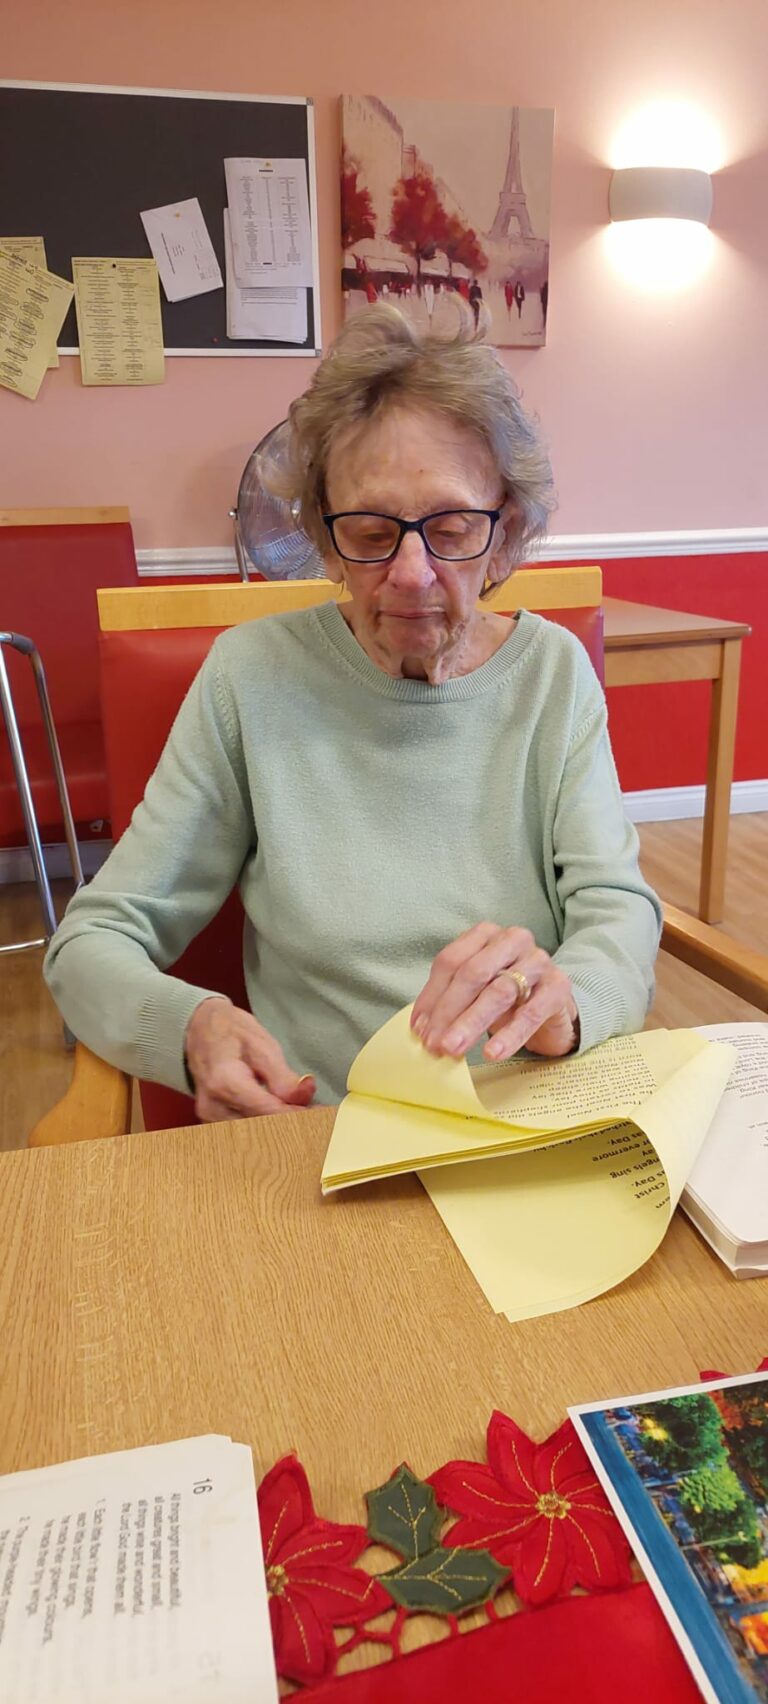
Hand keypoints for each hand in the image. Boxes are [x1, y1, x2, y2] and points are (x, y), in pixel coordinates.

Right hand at [184, 997, 315, 1120]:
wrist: (197, 1028)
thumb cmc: (230, 1031)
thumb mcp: (262, 1045)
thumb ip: (283, 1076)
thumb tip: (305, 1095)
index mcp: (225, 1082)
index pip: (269, 1112)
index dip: (299, 1116)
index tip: (324, 1116)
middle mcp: (213, 1105)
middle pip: (262, 1128)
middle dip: (293, 1124)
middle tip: (320, 1117)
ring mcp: (209, 1116)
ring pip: (254, 1134)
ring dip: (281, 1128)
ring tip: (305, 1115)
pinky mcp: (212, 1121)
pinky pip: (244, 1131)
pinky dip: (266, 1126)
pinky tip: (284, 1118)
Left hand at [410, 923, 578, 1062]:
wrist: (554, 1008)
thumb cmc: (508, 997)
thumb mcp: (475, 992)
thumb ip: (449, 1002)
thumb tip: (422, 1029)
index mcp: (485, 934)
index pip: (451, 961)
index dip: (432, 996)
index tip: (419, 1029)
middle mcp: (513, 940)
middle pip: (473, 973)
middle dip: (449, 1011)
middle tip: (434, 1044)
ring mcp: (539, 960)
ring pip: (499, 991)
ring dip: (472, 1023)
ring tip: (454, 1049)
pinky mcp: (559, 986)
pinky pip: (531, 1012)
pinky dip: (509, 1035)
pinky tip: (493, 1052)